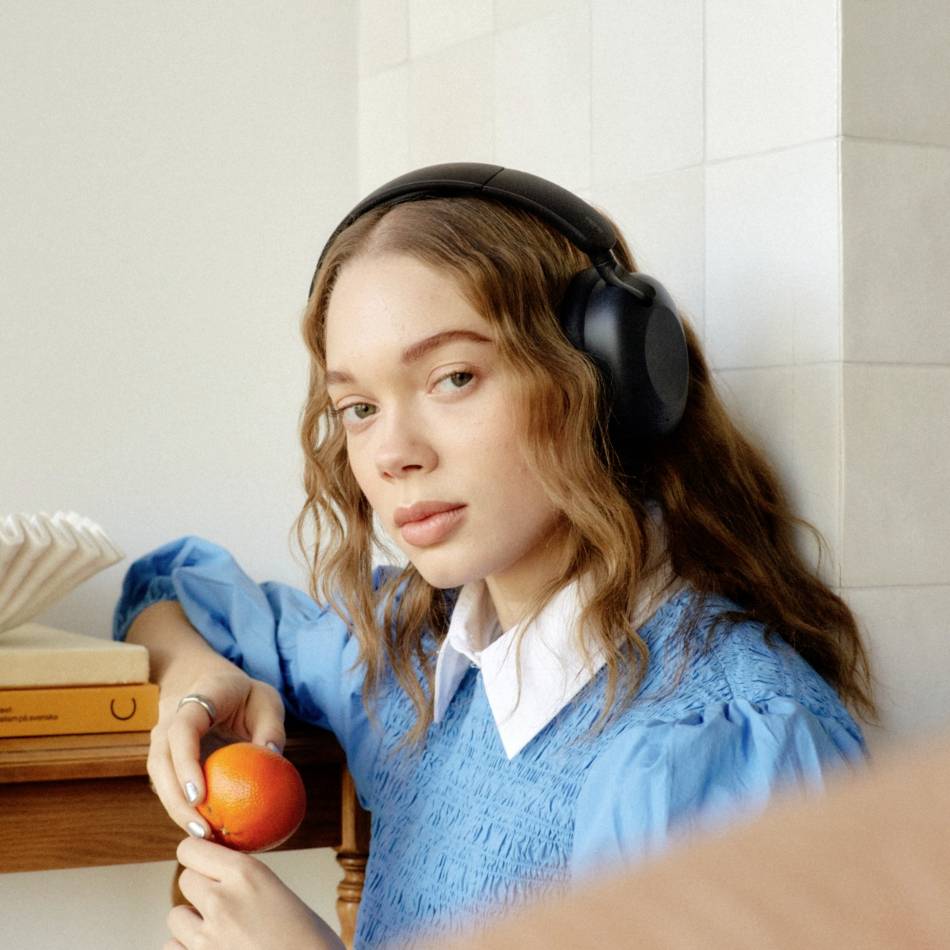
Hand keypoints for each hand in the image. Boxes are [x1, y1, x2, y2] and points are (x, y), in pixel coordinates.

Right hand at [148, 668, 286, 838]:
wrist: (208, 683)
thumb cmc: (244, 695)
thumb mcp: (265, 700)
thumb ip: (270, 726)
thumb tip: (273, 759)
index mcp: (197, 700)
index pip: (182, 731)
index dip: (186, 764)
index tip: (200, 796)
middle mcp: (169, 720)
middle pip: (161, 762)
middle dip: (176, 801)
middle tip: (204, 832)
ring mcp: (161, 740)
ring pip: (159, 778)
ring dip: (175, 810)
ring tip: (204, 838)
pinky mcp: (164, 759)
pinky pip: (167, 785)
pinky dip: (180, 808)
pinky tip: (204, 830)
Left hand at [165, 837, 344, 949]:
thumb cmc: (309, 944)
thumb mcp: (280, 895)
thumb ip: (246, 884)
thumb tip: (219, 878)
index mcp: (246, 873)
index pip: (191, 849)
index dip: (197, 856)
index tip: (206, 864)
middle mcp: (221, 900)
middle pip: (185, 880)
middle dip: (201, 890)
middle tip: (224, 904)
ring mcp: (205, 938)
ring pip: (176, 916)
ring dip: (192, 924)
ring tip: (221, 934)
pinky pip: (173, 948)